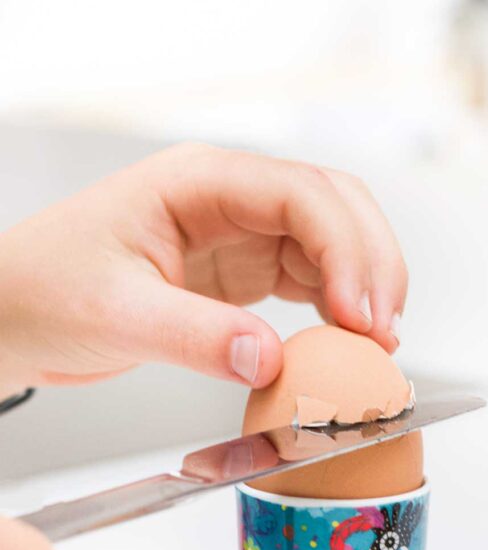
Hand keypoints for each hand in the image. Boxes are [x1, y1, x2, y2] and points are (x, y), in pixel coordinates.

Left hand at [0, 144, 406, 398]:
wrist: (17, 313)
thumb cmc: (46, 291)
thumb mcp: (116, 315)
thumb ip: (195, 337)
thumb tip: (270, 361)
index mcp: (199, 183)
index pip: (300, 197)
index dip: (345, 252)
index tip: (361, 316)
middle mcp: (229, 200)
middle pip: (334, 208)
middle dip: (372, 265)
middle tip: (383, 334)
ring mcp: (240, 235)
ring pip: (332, 242)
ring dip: (364, 287)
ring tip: (377, 345)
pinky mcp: (241, 273)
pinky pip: (309, 279)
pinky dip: (338, 307)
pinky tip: (348, 340)